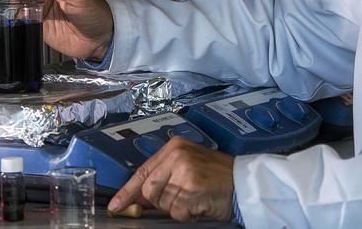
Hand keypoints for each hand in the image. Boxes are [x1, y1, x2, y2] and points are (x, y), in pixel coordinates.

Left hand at [108, 137, 235, 222]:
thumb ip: (163, 177)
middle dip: (162, 201)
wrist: (246, 181)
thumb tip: (137, 199)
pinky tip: (201, 204)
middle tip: (182, 199)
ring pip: (163, 203)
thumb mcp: (188, 167)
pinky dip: (188, 214)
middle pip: (149, 190)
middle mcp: (177, 155)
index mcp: (173, 147)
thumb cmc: (218, 177)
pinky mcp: (192, 187)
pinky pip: (177, 212)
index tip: (115, 206)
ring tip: (196, 198)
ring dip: (178, 208)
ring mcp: (184, 170)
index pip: (142, 171)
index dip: (127, 191)